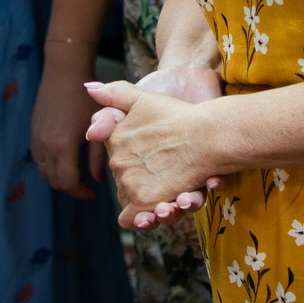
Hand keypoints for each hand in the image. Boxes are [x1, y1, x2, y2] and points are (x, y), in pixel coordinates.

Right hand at [32, 49, 106, 199]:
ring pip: (45, 173)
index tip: (95, 193)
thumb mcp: (97, 124)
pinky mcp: (33, 133)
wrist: (64, 72)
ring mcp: (36, 140)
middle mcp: (45, 147)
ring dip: (60, 178)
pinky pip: (39, 160)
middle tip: (88, 187)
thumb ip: (97, 155)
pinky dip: (51, 167)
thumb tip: (98, 179)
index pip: (68, 183)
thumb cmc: (86, 97)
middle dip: (72, 188)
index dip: (82, 193)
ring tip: (78, 174)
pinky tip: (66, 160)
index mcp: (62, 146)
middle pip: (55, 182)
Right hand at [89, 64, 224, 229]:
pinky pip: (213, 185)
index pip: (137, 210)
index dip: (141, 218)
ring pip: (185, 206)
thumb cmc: (156, 104)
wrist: (189, 84)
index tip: (146, 216)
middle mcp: (166, 183)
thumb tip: (89, 133)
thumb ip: (106, 119)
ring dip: (185, 207)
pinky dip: (214, 185)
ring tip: (186, 199)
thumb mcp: (128, 109)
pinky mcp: (211, 168)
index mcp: (143, 178)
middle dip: (164, 213)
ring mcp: (190, 177)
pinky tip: (213, 180)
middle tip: (166, 208)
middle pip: (162, 212)